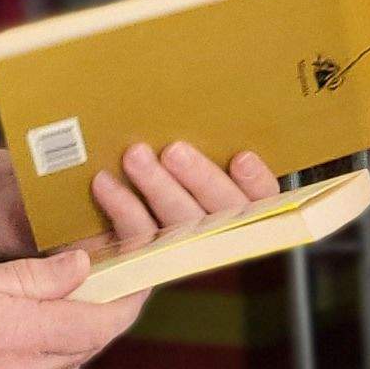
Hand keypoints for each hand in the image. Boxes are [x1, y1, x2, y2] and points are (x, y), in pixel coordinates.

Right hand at [0, 253, 150, 368]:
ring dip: (64, 342)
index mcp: (14, 340)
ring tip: (48, 308)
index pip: (101, 323)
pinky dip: (33, 367)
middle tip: (94, 282)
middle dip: (95, 315)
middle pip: (84, 349)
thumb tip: (81, 268)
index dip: (127, 298)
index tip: (134, 276)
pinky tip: (10, 343)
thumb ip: (28, 278)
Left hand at [88, 140, 277, 243]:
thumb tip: (202, 107)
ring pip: (179, 225)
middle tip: (174, 150)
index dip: (256, 181)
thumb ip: (207, 147)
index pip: (264, 198)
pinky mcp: (145, 261)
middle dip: (198, 179)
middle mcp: (221, 233)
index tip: (241, 157)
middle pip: (221, 212)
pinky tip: (105, 183)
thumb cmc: (165, 179)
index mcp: (246, 208)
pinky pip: (138, 239)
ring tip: (135, 156)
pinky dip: (122, 208)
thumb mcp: (199, 162)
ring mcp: (184, 251)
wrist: (113, 245)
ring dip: (157, 188)